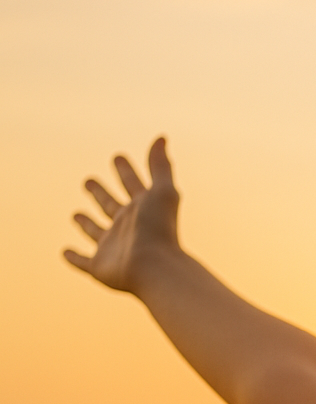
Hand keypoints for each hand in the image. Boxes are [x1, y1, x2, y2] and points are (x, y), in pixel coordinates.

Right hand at [65, 137, 181, 292]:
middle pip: (110, 205)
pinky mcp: (100, 267)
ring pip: (96, 232)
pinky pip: (84, 262)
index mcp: (142, 208)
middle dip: (100, 193)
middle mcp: (127, 226)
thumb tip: (162, 137)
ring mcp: (113, 247)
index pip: (132, 184)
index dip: (126, 171)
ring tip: (77, 215)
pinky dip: (74, 258)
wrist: (155, 267)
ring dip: (86, 223)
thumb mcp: (162, 191)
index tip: (119, 157)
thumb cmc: (160, 228)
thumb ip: (160, 166)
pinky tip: (65, 252)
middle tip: (89, 181)